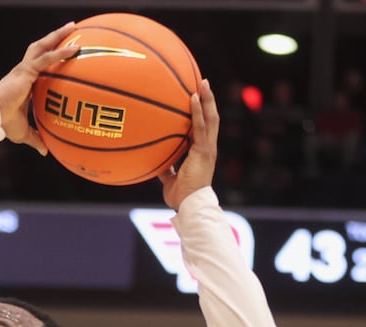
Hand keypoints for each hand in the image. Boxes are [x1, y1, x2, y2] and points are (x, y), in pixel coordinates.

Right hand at [0, 21, 79, 155]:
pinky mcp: (26, 71)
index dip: (50, 55)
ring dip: (58, 35)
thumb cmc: (4, 124)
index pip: (40, 64)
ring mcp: (25, 69)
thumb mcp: (24, 133)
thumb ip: (37, 139)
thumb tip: (46, 152)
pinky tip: (75, 48)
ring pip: (43, 46)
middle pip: (41, 48)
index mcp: (25, 81)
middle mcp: (25, 71)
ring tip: (72, 27)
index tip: (63, 51)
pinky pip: (46, 58)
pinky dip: (60, 52)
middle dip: (55, 37)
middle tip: (71, 29)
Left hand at [159, 79, 218, 209]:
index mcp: (201, 152)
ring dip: (207, 99)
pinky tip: (193, 97)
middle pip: (211, 118)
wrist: (189, 205)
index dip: (202, 112)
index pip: (203, 128)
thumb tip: (154, 161)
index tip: (196, 97)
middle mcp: (208, 147)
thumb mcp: (169, 178)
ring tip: (203, 82)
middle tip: (203, 82)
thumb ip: (165, 168)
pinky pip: (200, 127)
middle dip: (208, 99)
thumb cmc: (180, 196)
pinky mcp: (205, 150)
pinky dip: (197, 111)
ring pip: (211, 118)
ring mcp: (208, 148)